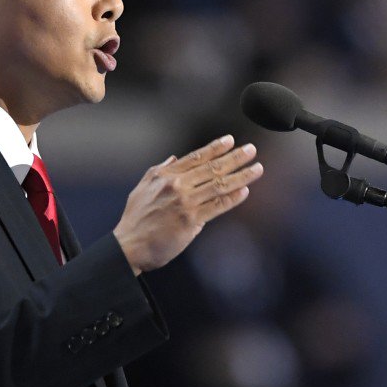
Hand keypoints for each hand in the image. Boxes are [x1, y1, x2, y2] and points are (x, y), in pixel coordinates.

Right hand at [113, 135, 263, 275]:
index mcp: (166, 176)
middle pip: (212, 168)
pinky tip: (245, 191)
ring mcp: (186, 202)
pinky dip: (233, 198)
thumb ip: (159, 170)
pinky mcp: (192, 220)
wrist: (130, 245)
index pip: (196, 157)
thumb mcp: (142, 187)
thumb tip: (174, 158)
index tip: (230, 141)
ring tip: (256, 168)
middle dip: (235, 157)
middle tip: (251, 150)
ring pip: (219, 185)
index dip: (215, 148)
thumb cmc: (135, 219)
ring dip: (241, 176)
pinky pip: (217, 206)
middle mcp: (177, 185)